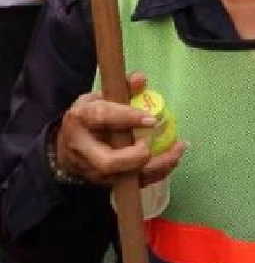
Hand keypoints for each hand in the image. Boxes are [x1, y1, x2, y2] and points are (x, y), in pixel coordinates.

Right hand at [56, 72, 186, 187]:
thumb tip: (140, 79)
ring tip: (178, 149)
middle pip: (108, 161)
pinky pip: (135, 183)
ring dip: (156, 166)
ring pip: (124, 177)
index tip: (151, 119)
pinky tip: (174, 159)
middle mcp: (85, 149)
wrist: (67, 147)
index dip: (127, 118)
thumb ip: (122, 88)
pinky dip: (158, 173)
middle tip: (151, 145)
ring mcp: (95, 170)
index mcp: (82, 119)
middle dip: (135, 156)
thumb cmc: (88, 118)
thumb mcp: (99, 98)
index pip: (102, 117)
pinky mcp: (108, 183)